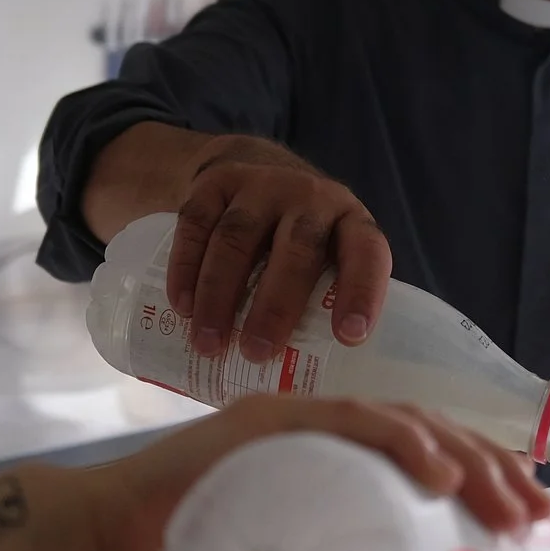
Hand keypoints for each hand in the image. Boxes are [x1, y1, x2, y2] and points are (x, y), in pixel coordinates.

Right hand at [81, 396, 549, 550]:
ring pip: (404, 423)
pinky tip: (439, 472)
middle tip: (536, 524)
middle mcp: (320, 434)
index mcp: (330, 466)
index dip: (487, 481)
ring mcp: (292, 425)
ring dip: (467, 459)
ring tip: (505, 505)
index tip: (532, 525)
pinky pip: (346, 423)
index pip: (427, 458)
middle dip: (495, 473)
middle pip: (432, 437)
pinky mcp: (260, 426)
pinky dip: (399, 441)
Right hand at [169, 139, 391, 362]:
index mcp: (350, 221)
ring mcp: (261, 184)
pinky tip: (182, 306)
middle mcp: (310, 196)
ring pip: (238, 237)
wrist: (252, 162)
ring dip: (220, 294)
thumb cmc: (299, 237)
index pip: (367, 253)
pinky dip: (186, 269)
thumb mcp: (327, 253)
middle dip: (275, 304)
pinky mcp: (215, 182)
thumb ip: (325, 301)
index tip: (349, 338)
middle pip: (296, 249)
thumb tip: (316, 388)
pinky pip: (196, 224)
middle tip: (256, 353)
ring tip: (209, 344)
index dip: (362, 293)